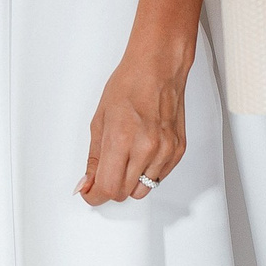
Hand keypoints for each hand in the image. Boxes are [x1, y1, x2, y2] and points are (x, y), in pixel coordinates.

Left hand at [79, 39, 189, 205]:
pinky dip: (147, 172)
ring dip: (130, 181)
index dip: (95, 195)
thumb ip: (94, 158)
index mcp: (122, 139)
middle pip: (124, 193)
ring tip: (126, 158)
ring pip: (143, 190)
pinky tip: (142, 152)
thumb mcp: (99, 121)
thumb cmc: (129, 86)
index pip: (108, 188)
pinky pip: (159, 178)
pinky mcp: (178, 151)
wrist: (158, 69)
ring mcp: (165, 151)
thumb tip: (87, 183)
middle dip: (110, 187)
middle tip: (105, 171)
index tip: (90, 192)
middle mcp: (146, 148)